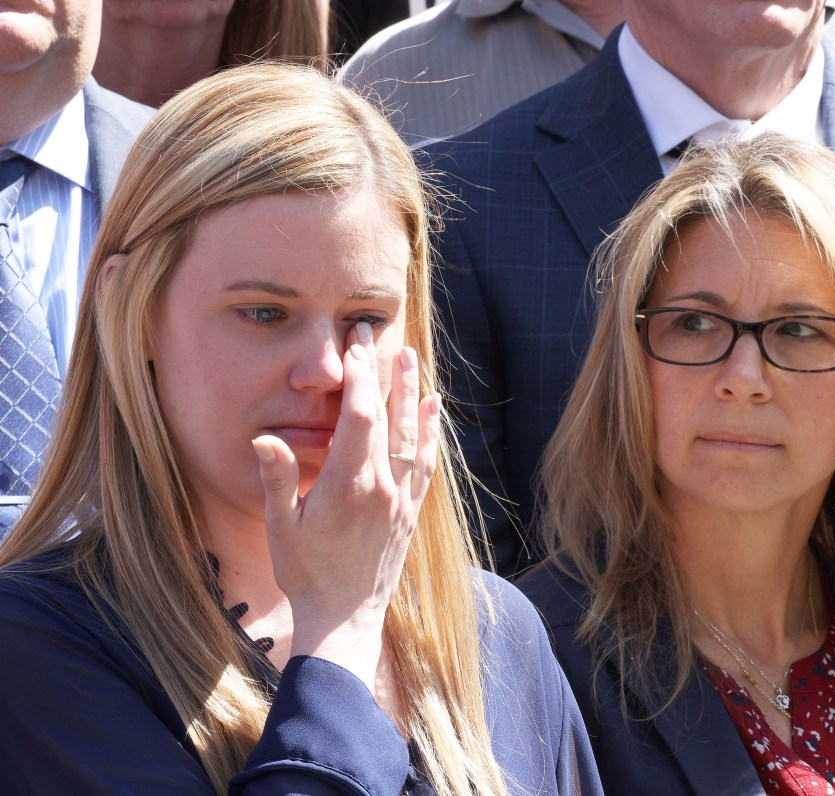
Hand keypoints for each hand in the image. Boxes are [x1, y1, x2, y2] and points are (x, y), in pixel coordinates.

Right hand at [251, 322, 440, 689]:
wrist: (345, 618)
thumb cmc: (307, 574)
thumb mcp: (283, 528)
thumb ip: (280, 479)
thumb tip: (265, 437)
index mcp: (349, 485)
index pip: (360, 415)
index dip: (359, 376)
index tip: (354, 344)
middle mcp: (382, 486)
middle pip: (390, 415)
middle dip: (384, 370)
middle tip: (378, 333)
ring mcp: (402, 498)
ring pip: (414, 434)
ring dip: (412, 392)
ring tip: (411, 357)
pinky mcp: (411, 510)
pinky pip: (426, 462)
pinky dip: (430, 431)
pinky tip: (432, 409)